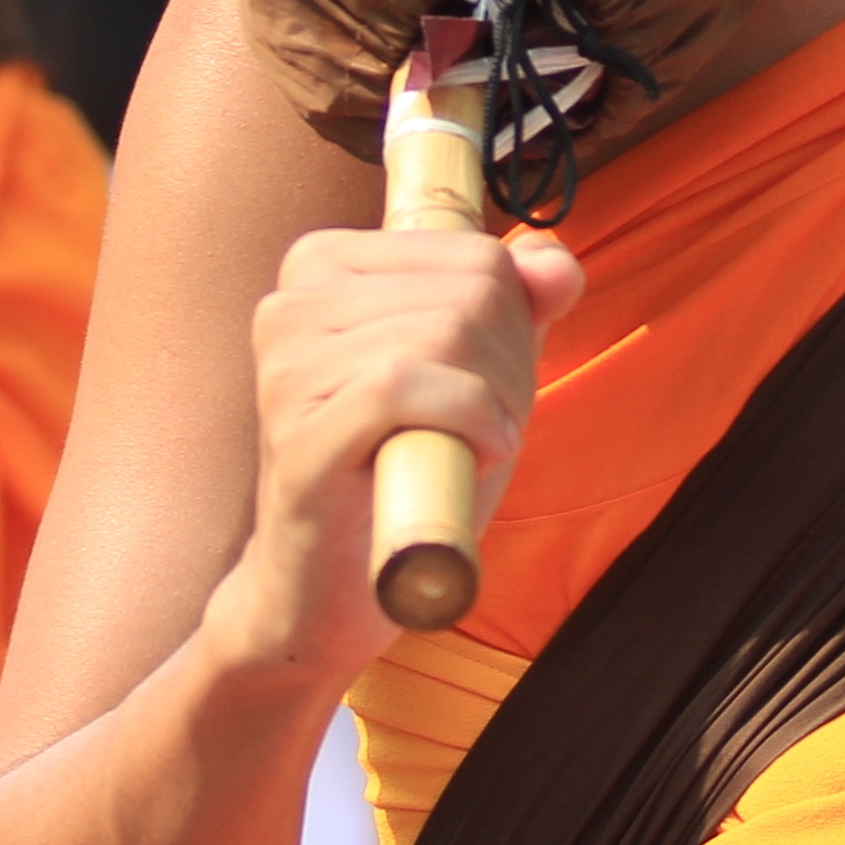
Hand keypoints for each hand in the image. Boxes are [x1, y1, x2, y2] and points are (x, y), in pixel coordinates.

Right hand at [210, 223, 584, 690]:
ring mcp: (286, 367)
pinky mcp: (296, 433)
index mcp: (323, 266)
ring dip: (498, 403)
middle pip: (470, 293)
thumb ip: (517, 308)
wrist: (327, 591)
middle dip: (512, 368)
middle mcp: (291, 302)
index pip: (474, 253)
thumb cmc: (402, 473)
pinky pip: (406, 385)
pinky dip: (470, 420)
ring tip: (475, 451)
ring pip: (446, 333)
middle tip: (489, 430)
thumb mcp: (475, 376)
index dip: (515, 326)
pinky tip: (478, 458)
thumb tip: (558, 262)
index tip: (492, 388)